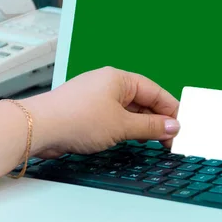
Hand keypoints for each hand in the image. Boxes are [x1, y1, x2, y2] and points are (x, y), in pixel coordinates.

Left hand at [22, 66, 179, 157]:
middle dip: (156, 121)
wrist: (40, 128)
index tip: (181, 128)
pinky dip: (123, 129)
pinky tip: (129, 140)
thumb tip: (173, 126)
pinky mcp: (83, 112)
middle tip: (169, 141)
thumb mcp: (122, 125)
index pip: (154, 91)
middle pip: (141, 101)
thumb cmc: (78, 119)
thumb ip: (150, 126)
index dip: (170, 110)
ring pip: (126, 111)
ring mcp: (94, 98)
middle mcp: (106, 84)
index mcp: (119, 78)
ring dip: (140, 127)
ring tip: (153, 143)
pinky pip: (111, 118)